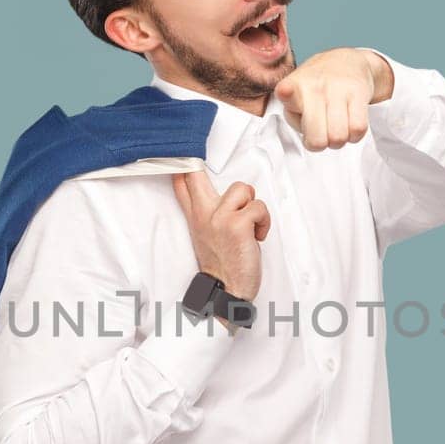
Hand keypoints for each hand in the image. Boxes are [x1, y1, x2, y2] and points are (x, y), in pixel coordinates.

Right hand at [171, 169, 268, 302]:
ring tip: (251, 225)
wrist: (228, 290)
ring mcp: (219, 218)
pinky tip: (257, 237)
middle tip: (205, 163)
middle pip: (195, 174)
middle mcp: (203, 214)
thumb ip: (204, 213)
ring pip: (243, 188)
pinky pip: (259, 207)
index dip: (180, 162)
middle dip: (196, 162)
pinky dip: (264, 223)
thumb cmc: (223, 263)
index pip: (180, 182)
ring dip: (253, 206)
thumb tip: (207, 194)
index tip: (183, 153)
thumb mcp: (206, 234)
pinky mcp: (237, 225)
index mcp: (195, 215)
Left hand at [273, 48, 394, 151]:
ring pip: (339, 137)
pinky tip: (349, 123)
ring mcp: (337, 87)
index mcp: (292, 88)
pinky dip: (355, 135)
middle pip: (317, 139)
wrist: (344, 62)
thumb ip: (295, 121)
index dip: (286, 93)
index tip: (285, 91)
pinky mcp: (358, 91)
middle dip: (321, 144)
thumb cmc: (314, 90)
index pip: (287, 91)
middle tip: (322, 133)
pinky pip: (358, 129)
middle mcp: (314, 86)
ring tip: (336, 127)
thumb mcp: (294, 102)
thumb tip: (311, 138)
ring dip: (339, 140)